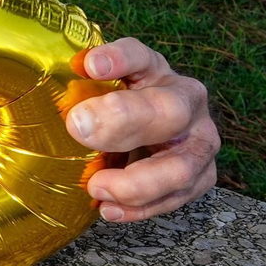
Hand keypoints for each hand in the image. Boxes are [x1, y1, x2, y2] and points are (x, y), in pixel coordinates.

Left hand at [67, 37, 218, 222]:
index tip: (89, 65)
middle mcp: (186, 99)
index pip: (138, 56)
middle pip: (168, 110)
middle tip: (79, 129)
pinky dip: (142, 207)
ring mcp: (200, 139)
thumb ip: (76, 87)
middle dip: (123, 121)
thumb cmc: (108, 107)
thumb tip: (63, 87)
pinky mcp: (201, 174)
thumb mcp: (91, 88)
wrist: (142, 131)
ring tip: (96, 187)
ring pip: (182, 166)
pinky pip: (178, 197)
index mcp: (154, 68)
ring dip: (136, 182)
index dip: (116, 58)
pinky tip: (109, 209)